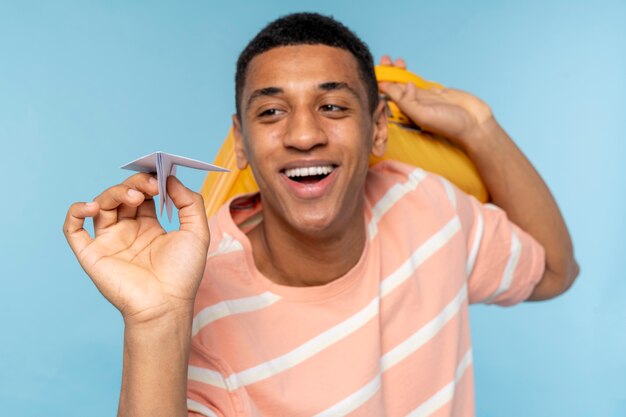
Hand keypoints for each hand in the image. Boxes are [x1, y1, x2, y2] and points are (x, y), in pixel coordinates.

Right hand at [63, 173, 209, 325]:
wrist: (166, 305)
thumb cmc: (183, 274)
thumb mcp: (197, 232)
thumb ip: (189, 202)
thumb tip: (170, 179)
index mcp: (149, 226)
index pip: (142, 194)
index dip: (149, 181)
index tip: (160, 176)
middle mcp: (127, 231)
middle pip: (122, 195)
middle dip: (135, 185)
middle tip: (150, 187)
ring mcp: (109, 241)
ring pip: (101, 204)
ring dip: (114, 193)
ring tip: (134, 198)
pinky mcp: (92, 253)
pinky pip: (73, 229)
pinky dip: (75, 212)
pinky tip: (92, 207)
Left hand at [378, 55, 495, 148]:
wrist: (474, 122)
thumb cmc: (449, 124)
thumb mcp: (424, 116)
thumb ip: (409, 102)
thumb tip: (404, 85)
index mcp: (407, 112)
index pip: (389, 96)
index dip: (381, 83)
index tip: (375, 70)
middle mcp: (413, 104)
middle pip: (395, 87)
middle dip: (388, 74)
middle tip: (384, 60)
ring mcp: (423, 97)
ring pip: (405, 82)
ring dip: (396, 72)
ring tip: (391, 60)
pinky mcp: (434, 92)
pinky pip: (417, 81)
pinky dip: (409, 74)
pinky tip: (403, 67)